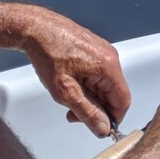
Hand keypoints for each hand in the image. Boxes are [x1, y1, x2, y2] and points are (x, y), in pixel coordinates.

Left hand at [0, 0, 129, 137]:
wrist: (36, 29)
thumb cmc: (48, 55)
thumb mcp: (66, 92)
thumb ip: (87, 113)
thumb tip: (104, 129)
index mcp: (108, 66)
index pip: (123, 102)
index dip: (112, 118)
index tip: (96, 127)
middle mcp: (110, 56)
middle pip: (113, 93)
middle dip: (96, 107)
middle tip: (72, 113)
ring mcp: (103, 50)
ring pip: (105, 84)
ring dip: (89, 96)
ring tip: (67, 97)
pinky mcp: (94, 48)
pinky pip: (98, 73)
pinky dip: (87, 84)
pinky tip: (69, 83)